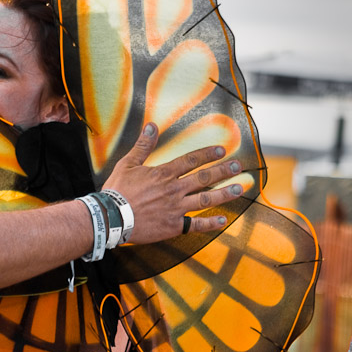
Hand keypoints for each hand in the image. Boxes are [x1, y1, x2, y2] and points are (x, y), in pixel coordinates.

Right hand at [102, 122, 243, 242]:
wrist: (111, 217)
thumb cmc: (117, 191)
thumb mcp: (128, 164)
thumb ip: (143, 146)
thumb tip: (151, 126)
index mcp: (164, 174)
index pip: (191, 160)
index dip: (208, 154)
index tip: (222, 150)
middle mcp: (174, 190)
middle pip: (204, 178)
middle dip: (223, 171)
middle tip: (238, 166)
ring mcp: (176, 209)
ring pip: (205, 199)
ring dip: (224, 194)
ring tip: (239, 188)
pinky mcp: (173, 226)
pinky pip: (195, 225)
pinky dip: (210, 223)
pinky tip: (223, 220)